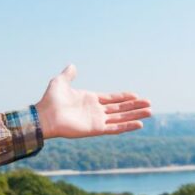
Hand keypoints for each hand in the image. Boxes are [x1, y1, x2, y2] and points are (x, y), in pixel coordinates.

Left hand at [34, 64, 150, 139]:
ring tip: (150, 111)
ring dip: (135, 115)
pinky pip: (115, 128)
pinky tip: (139, 124)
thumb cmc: (50, 100)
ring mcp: (96, 120)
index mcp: (90, 100)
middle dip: (134, 106)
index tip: (136, 95)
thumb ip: (68, 75)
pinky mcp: (96, 129)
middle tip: (149, 103)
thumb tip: (72, 65)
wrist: (45, 115)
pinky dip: (127, 126)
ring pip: (121, 118)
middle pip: (120, 108)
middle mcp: (96, 111)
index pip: (112, 99)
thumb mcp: (60, 82)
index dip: (124, 97)